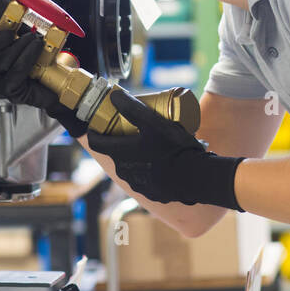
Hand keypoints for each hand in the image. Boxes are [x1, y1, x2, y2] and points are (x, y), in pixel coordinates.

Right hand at [0, 0, 89, 137]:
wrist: (59, 77)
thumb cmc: (40, 54)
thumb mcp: (25, 27)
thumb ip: (7, 12)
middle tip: (10, 32)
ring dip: (17, 47)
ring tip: (33, 39)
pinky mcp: (12, 91)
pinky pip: (14, 72)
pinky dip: (27, 57)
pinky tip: (36, 49)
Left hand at [86, 90, 244, 209]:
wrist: (195, 178)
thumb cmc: (173, 148)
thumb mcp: (153, 122)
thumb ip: (132, 108)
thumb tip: (114, 96)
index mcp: (120, 154)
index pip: (95, 143)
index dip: (94, 132)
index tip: (98, 125)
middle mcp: (124, 172)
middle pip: (115, 154)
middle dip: (120, 142)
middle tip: (132, 130)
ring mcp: (137, 185)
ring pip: (131, 167)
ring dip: (136, 157)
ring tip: (151, 146)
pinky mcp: (152, 194)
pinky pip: (145, 179)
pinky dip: (149, 171)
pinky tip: (163, 163)